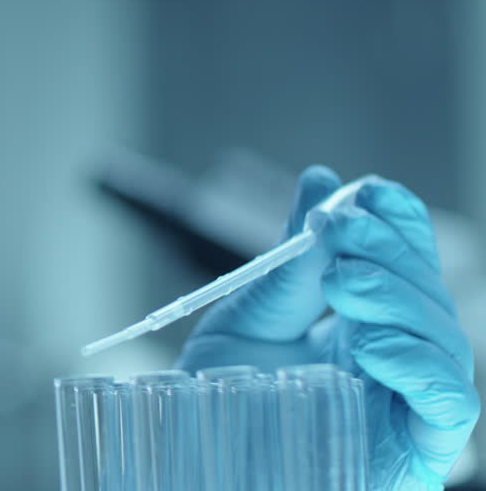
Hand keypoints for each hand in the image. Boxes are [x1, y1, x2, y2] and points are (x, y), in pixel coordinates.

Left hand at [176, 166, 479, 489]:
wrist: (191, 461)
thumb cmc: (218, 398)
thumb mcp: (249, 318)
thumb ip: (291, 261)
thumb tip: (322, 180)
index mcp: (364, 325)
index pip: (405, 264)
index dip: (400, 224)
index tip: (370, 193)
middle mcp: (395, 364)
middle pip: (427, 295)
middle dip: (388, 252)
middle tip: (337, 231)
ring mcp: (407, 408)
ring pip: (445, 342)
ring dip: (398, 299)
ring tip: (343, 282)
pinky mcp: (415, 452)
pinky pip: (449, 405)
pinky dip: (419, 366)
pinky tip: (370, 344)